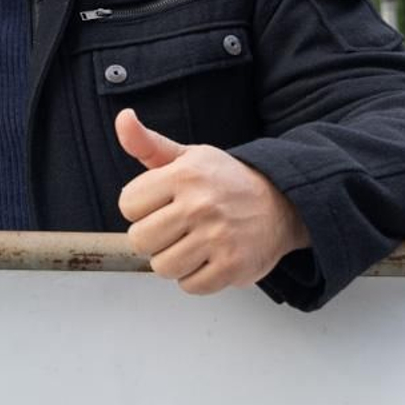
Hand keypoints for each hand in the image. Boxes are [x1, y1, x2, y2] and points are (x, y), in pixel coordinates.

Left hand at [115, 108, 309, 294]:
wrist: (281, 203)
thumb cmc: (226, 181)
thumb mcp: (187, 156)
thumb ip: (147, 143)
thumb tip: (123, 118)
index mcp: (183, 175)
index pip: (127, 205)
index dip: (140, 208)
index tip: (160, 204)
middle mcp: (200, 205)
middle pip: (140, 240)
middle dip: (153, 237)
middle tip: (175, 228)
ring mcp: (218, 238)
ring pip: (162, 267)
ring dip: (173, 260)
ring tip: (191, 243)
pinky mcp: (233, 267)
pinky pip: (190, 286)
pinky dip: (195, 277)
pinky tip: (208, 258)